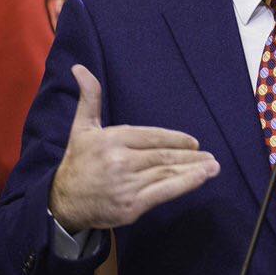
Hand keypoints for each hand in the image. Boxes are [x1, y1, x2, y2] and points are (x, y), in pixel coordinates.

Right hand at [49, 64, 220, 233]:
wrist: (62, 203)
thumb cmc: (78, 162)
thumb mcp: (82, 127)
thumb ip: (90, 98)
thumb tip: (79, 68)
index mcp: (112, 140)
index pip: (152, 137)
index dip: (175, 139)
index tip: (194, 142)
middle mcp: (120, 161)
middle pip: (163, 156)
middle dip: (190, 156)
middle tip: (210, 155)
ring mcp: (126, 185)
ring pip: (166, 173)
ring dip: (193, 170)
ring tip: (212, 167)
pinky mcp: (131, 206)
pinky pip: (163, 193)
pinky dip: (184, 185)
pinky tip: (200, 179)